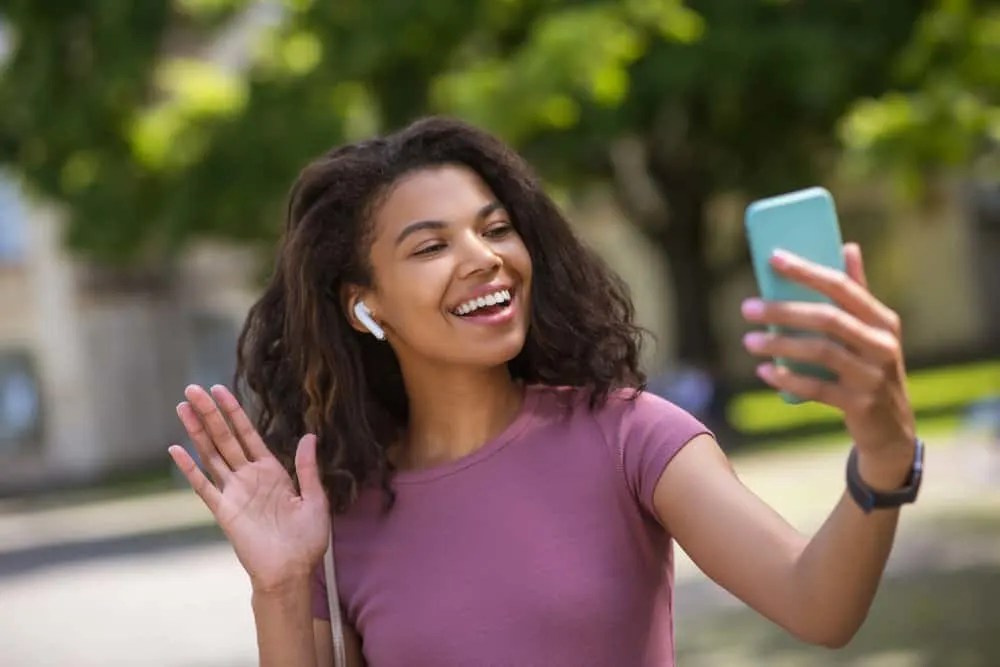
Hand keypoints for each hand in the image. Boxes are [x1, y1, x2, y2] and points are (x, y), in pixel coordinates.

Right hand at [169, 384, 329, 590]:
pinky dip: (190, 468)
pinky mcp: (224, 511)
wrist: (293, 571)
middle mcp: (249, 477)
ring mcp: (234, 492)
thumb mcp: (314, 498)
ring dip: (197, 431)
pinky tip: (176, 450)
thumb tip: (309, 436)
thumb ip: (307, 468)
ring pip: (211, 455)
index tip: (220, 389)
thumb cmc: (307, 540)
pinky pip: (204, 486)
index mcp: (271, 471)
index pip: (248, 434)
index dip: (234, 412)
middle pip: (225, 438)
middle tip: (192, 388)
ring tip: (183, 408)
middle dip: (210, 413)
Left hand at [740, 243, 916, 487]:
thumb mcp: (873, 331)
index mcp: (883, 320)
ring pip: (821, 353)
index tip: (772, 257)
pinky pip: (818, 389)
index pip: (842, 286)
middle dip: (783, 310)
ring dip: (780, 345)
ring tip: (749, 341)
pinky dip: (788, 379)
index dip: (807, 270)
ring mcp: (874, 376)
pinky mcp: (861, 405)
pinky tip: (764, 372)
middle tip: (747, 308)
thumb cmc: (871, 369)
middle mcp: (883, 345)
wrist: (891, 429)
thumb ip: (858, 293)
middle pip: (828, 319)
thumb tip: (847, 245)